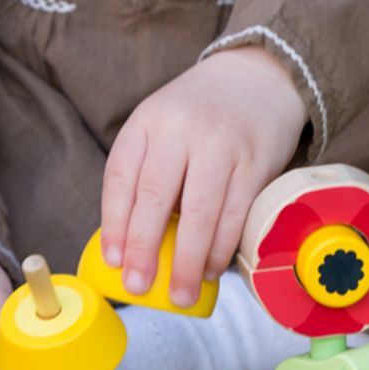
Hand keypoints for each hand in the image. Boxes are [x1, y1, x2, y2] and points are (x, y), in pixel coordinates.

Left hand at [100, 46, 307, 309]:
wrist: (256, 76)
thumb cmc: (198, 114)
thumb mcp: (162, 124)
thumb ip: (147, 171)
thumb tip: (132, 245)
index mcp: (148, 121)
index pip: (121, 176)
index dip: (114, 223)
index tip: (112, 260)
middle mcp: (181, 129)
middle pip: (156, 196)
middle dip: (144, 248)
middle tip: (138, 286)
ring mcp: (221, 145)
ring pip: (199, 213)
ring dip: (189, 262)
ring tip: (181, 294)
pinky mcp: (255, 162)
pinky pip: (235, 214)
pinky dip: (222, 248)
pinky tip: (212, 270)